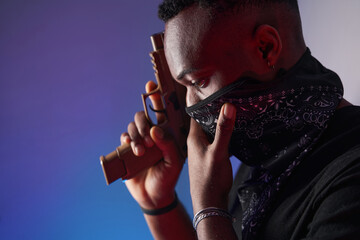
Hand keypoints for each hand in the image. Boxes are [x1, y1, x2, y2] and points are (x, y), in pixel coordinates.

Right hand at [122, 81, 184, 209]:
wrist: (153, 196)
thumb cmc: (168, 178)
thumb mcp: (174, 162)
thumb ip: (168, 145)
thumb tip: (155, 129)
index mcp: (166, 134)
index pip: (162, 112)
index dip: (156, 97)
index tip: (152, 84)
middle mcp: (152, 134)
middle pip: (143, 116)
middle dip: (143, 123)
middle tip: (149, 140)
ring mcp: (139, 141)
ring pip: (132, 126)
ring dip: (136, 135)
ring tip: (141, 151)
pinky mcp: (127, 150)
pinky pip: (124, 137)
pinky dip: (126, 140)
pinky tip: (131, 147)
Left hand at [187, 103, 235, 212]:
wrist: (209, 204)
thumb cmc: (210, 179)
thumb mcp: (218, 153)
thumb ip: (223, 130)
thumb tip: (228, 106)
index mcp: (193, 137)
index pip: (194, 112)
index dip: (201, 99)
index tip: (209, 84)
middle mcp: (196, 142)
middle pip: (202, 119)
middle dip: (212, 107)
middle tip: (225, 92)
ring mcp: (202, 149)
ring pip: (210, 129)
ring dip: (217, 120)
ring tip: (231, 106)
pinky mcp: (209, 156)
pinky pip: (215, 139)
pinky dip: (222, 132)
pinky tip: (232, 129)